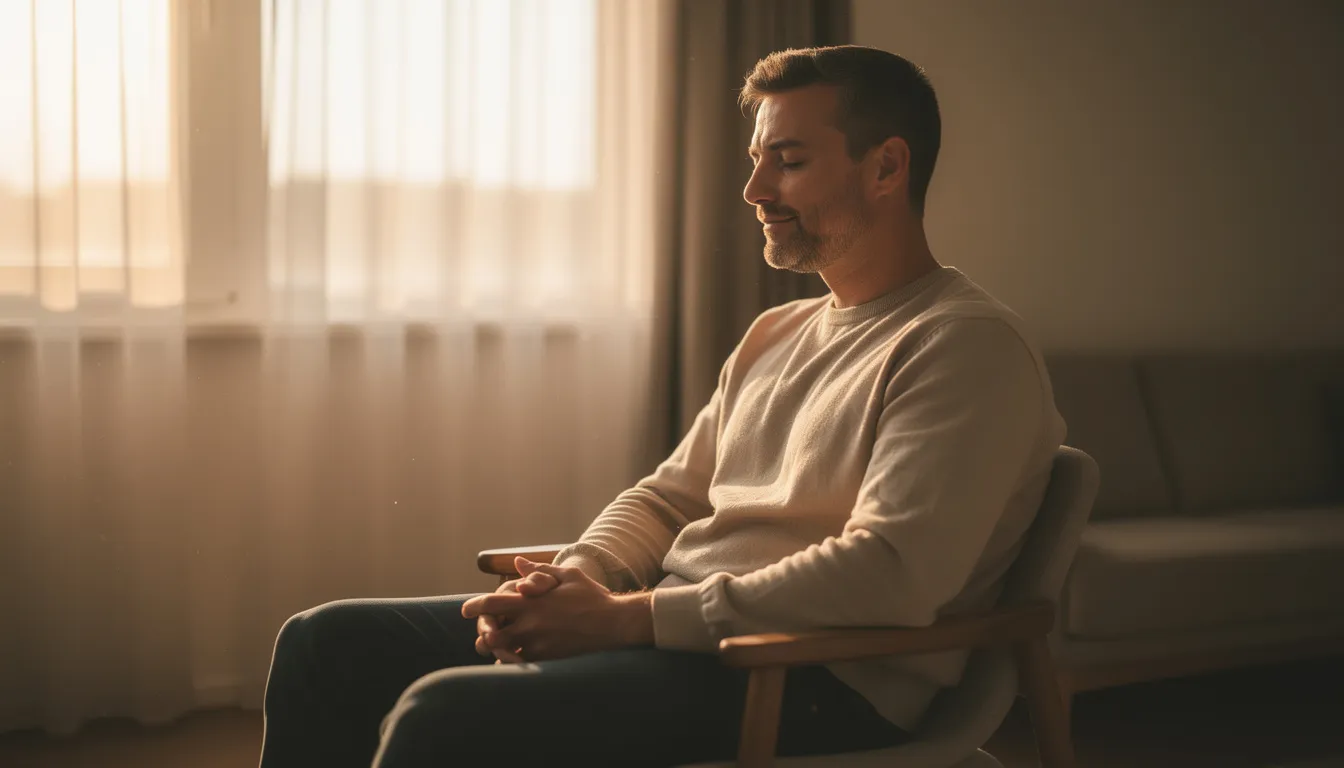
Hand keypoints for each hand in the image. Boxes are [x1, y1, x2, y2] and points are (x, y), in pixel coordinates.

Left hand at [462, 559, 653, 661]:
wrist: (615, 624)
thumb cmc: (592, 597)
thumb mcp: (567, 576)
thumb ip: (539, 571)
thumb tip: (517, 563)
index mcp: (532, 602)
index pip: (493, 604)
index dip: (475, 607)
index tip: (465, 610)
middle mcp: (531, 624)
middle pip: (491, 633)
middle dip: (482, 634)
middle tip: (481, 635)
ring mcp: (538, 644)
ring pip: (503, 653)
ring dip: (495, 652)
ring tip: (494, 651)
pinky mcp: (548, 659)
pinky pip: (521, 666)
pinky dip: (513, 665)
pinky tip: (512, 662)